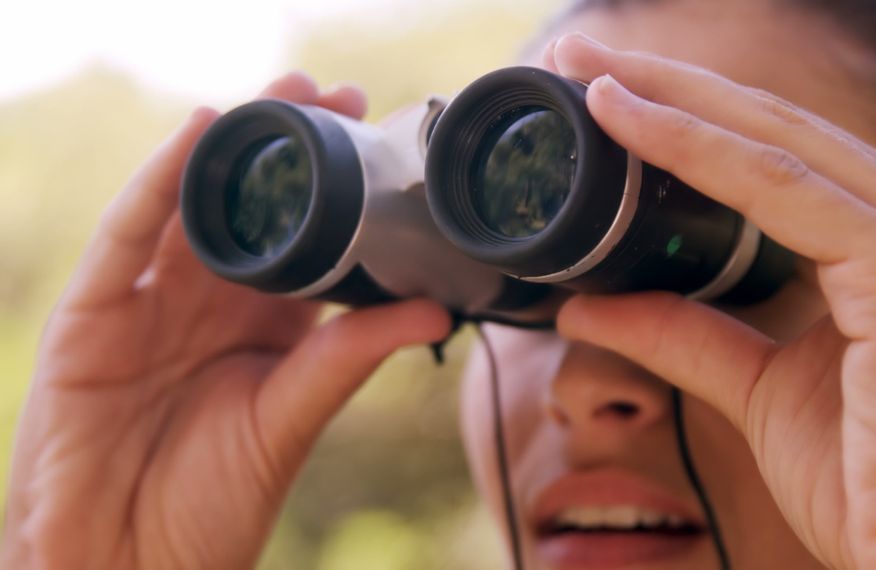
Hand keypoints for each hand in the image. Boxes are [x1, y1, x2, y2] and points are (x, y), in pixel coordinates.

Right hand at [0, 73, 450, 569]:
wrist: (128, 564)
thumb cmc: (209, 504)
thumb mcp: (289, 419)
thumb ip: (347, 358)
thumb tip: (436, 310)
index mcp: (263, 327)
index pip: (301, 239)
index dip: (334, 188)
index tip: (375, 136)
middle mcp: (209, 304)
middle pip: (247, 208)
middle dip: (289, 149)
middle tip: (339, 95)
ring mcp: (149, 304)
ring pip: (188, 206)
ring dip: (232, 147)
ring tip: (283, 95)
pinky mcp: (93, 316)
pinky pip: (126, 237)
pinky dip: (156, 183)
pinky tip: (198, 134)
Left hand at [549, 34, 875, 568]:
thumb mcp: (760, 390)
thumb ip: (685, 334)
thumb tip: (590, 302)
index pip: (787, 153)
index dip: (694, 113)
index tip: (609, 89)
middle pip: (778, 128)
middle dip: (671, 84)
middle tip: (584, 53)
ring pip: (775, 145)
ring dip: (672, 100)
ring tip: (589, 70)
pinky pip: (781, 191)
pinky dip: (695, 150)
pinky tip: (627, 121)